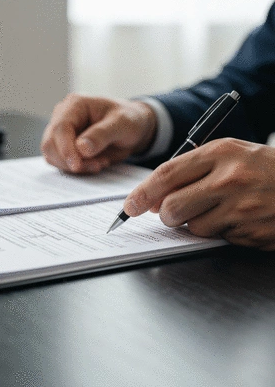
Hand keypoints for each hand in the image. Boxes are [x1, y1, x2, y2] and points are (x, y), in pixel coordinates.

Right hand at [41, 93, 156, 173]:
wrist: (133, 128)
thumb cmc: (129, 119)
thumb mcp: (122, 124)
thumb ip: (102, 134)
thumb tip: (81, 148)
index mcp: (75, 105)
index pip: (60, 128)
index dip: (66, 149)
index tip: (77, 165)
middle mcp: (63, 116)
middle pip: (50, 144)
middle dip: (70, 160)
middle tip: (96, 165)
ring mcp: (62, 133)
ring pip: (53, 156)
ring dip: (74, 166)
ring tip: (100, 163)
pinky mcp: (64, 147)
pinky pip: (61, 163)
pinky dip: (77, 169)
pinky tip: (95, 164)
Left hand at [123, 138, 274, 250]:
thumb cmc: (262, 169)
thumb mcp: (228, 156)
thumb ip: (189, 172)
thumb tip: (154, 200)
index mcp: (220, 152)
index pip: (166, 174)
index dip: (143, 193)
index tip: (130, 206)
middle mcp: (229, 179)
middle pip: (172, 207)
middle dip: (166, 215)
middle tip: (174, 212)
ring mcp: (242, 207)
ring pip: (192, 227)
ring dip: (196, 223)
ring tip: (219, 209)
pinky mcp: (250, 231)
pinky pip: (216, 238)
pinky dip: (218, 231)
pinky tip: (236, 218)